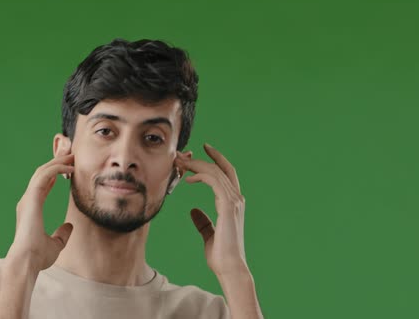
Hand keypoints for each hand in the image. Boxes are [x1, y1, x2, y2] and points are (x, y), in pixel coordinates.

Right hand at [5, 154, 74, 271]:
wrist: (27, 262)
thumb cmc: (37, 256)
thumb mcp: (55, 244)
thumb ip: (62, 234)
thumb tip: (69, 226)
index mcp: (31, 209)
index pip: (42, 185)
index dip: (54, 173)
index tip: (67, 168)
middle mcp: (28, 201)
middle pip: (42, 174)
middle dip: (57, 162)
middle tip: (72, 155)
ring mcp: (28, 198)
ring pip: (42, 171)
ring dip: (58, 161)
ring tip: (72, 156)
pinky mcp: (32, 198)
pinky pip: (44, 176)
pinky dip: (56, 168)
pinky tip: (69, 168)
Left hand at [176, 143, 248, 276]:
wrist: (229, 267)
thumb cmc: (221, 255)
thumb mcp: (208, 234)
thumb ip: (203, 221)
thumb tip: (194, 211)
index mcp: (234, 203)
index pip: (227, 174)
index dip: (217, 160)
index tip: (204, 150)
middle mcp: (237, 199)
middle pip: (222, 169)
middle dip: (203, 158)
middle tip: (184, 154)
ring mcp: (235, 201)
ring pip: (216, 173)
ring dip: (197, 165)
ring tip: (181, 163)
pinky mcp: (228, 205)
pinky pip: (215, 181)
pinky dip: (201, 175)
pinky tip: (188, 178)